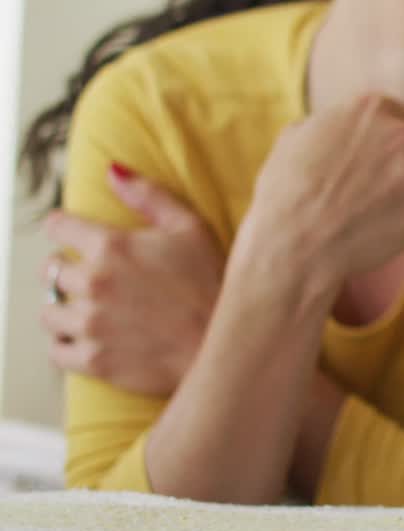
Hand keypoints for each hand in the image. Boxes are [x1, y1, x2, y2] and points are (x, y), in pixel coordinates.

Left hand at [41, 165, 224, 396]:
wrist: (226, 344)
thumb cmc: (213, 284)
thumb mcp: (191, 229)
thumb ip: (148, 196)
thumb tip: (112, 171)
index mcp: (112, 246)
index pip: (58, 227)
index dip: (66, 229)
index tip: (76, 238)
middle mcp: (94, 283)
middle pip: (51, 270)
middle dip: (68, 270)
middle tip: (92, 277)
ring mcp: (90, 324)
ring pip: (50, 311)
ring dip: (65, 308)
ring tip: (90, 310)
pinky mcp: (93, 359)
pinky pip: (56, 351)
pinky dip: (66, 345)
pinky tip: (88, 338)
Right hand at [237, 94, 403, 301]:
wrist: (293, 246)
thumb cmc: (285, 190)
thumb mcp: (295, 136)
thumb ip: (333, 123)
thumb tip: (344, 125)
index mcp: (369, 109)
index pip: (390, 112)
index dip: (376, 134)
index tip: (363, 152)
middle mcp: (400, 135)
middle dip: (387, 161)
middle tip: (359, 185)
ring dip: (394, 191)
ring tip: (358, 210)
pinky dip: (397, 219)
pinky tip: (367, 228)